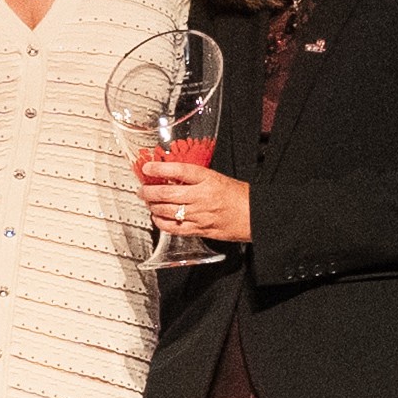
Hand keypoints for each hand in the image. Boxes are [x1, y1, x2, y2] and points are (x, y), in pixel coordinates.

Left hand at [134, 155, 251, 244]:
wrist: (255, 215)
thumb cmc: (240, 196)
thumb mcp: (218, 178)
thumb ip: (197, 178)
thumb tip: (173, 176)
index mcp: (209, 179)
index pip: (179, 170)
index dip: (160, 168)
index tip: (147, 167)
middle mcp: (202, 197)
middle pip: (168, 192)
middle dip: (149, 190)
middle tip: (142, 188)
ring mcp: (200, 215)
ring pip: (167, 210)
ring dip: (153, 206)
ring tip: (148, 201)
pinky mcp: (200, 230)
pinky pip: (174, 228)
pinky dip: (162, 223)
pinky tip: (157, 218)